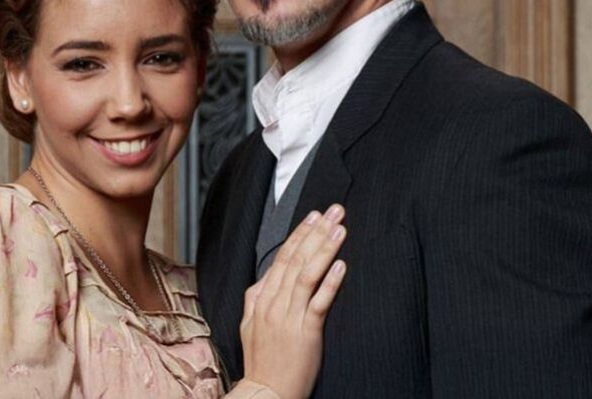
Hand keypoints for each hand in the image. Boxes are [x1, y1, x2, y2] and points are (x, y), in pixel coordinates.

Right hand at [239, 205, 346, 398]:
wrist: (266, 393)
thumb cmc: (262, 361)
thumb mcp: (250, 324)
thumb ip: (258, 299)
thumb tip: (265, 279)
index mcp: (261, 298)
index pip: (282, 258)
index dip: (300, 234)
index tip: (314, 216)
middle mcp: (273, 303)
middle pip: (296, 259)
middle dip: (316, 231)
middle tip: (334, 211)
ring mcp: (288, 317)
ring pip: (307, 274)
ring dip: (324, 248)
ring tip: (340, 229)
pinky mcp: (305, 332)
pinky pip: (319, 302)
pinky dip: (330, 282)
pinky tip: (341, 265)